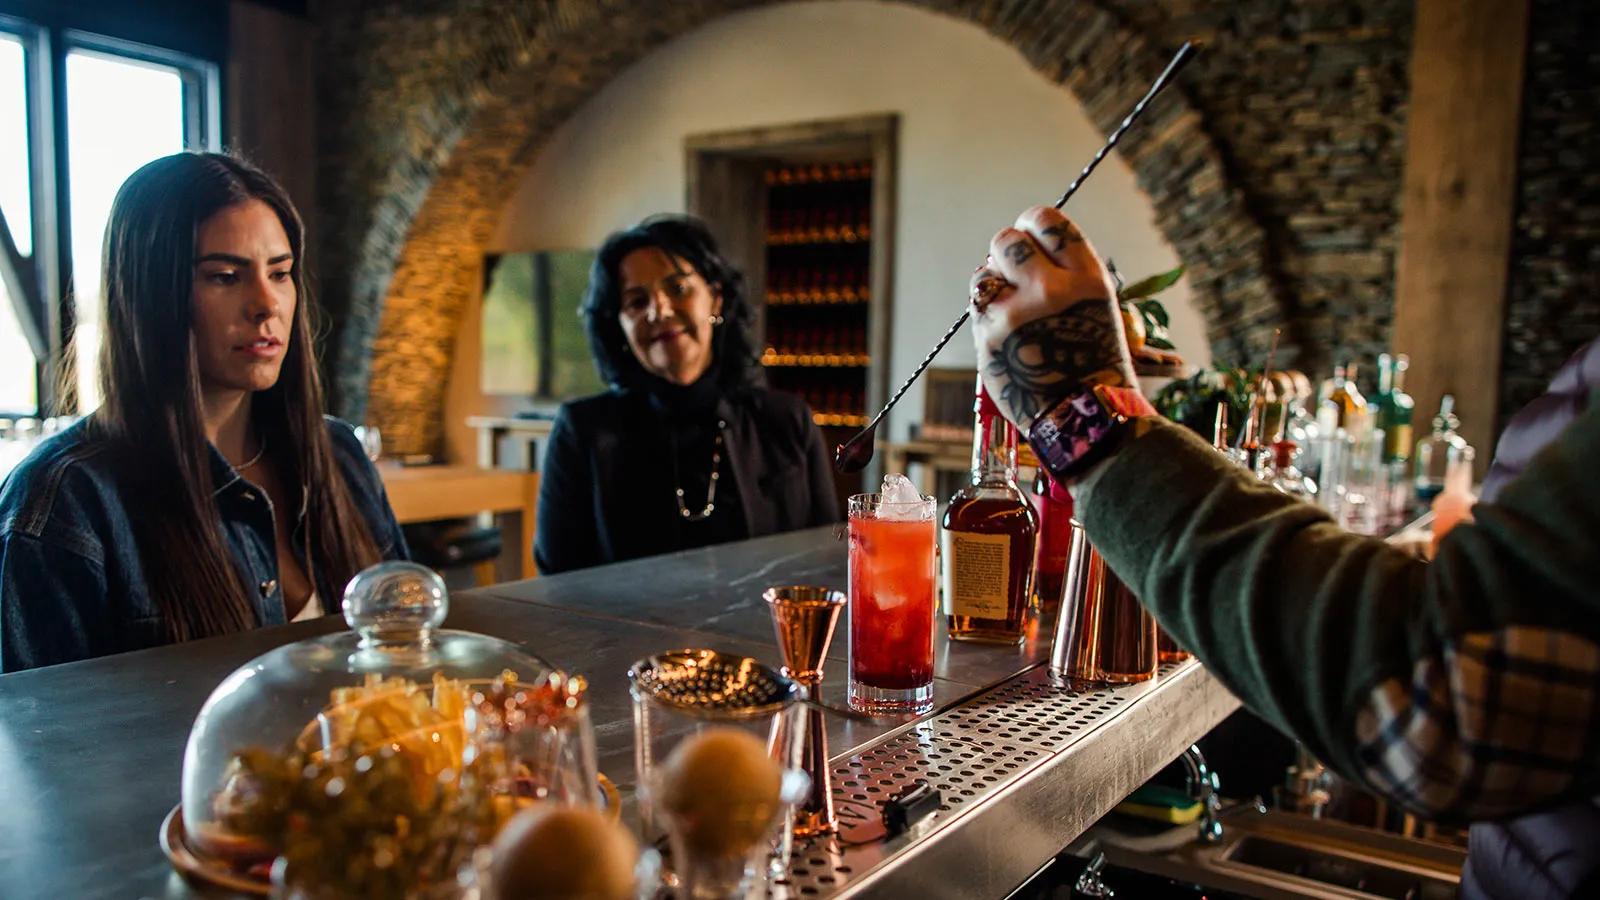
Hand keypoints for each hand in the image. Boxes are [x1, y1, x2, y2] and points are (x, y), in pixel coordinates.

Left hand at [968, 206, 1136, 429]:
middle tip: (1014, 271)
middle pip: (1009, 240)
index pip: (1049, 222)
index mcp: (1088, 280)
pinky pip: (976, 305)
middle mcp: (1051, 290)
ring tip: (1010, 307)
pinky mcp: (988, 336)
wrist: (1081, 419)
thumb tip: (1025, 251)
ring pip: (984, 273)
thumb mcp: (1097, 311)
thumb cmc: (1092, 366)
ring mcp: (1016, 313)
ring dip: (992, 283)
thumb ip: (1065, 278)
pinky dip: (985, 312)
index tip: (1029, 234)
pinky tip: (1003, 330)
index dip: (1033, 224)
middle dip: (1007, 252)